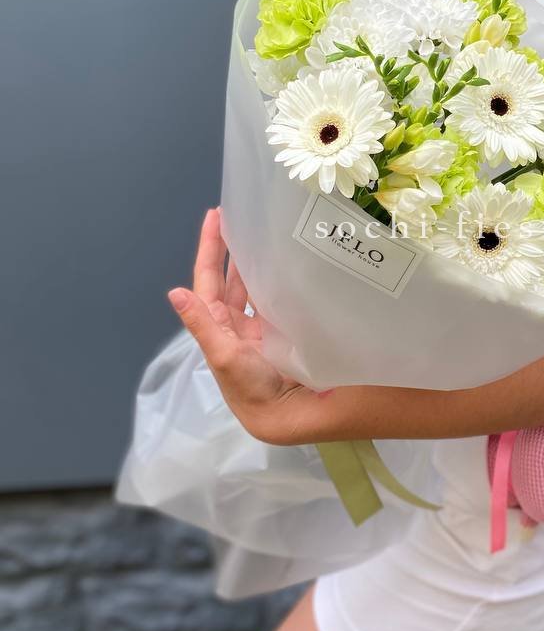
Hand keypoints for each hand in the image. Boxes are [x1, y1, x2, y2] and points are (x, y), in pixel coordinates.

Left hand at [166, 207, 336, 445]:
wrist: (283, 414)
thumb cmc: (249, 387)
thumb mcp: (222, 355)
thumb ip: (200, 324)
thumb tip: (174, 292)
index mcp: (214, 324)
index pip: (208, 278)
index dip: (209, 247)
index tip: (215, 216)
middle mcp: (232, 323)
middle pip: (227, 278)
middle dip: (228, 250)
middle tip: (236, 218)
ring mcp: (256, 326)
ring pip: (249, 286)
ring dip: (249, 262)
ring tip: (256, 234)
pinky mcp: (279, 330)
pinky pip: (270, 297)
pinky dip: (272, 279)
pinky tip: (281, 264)